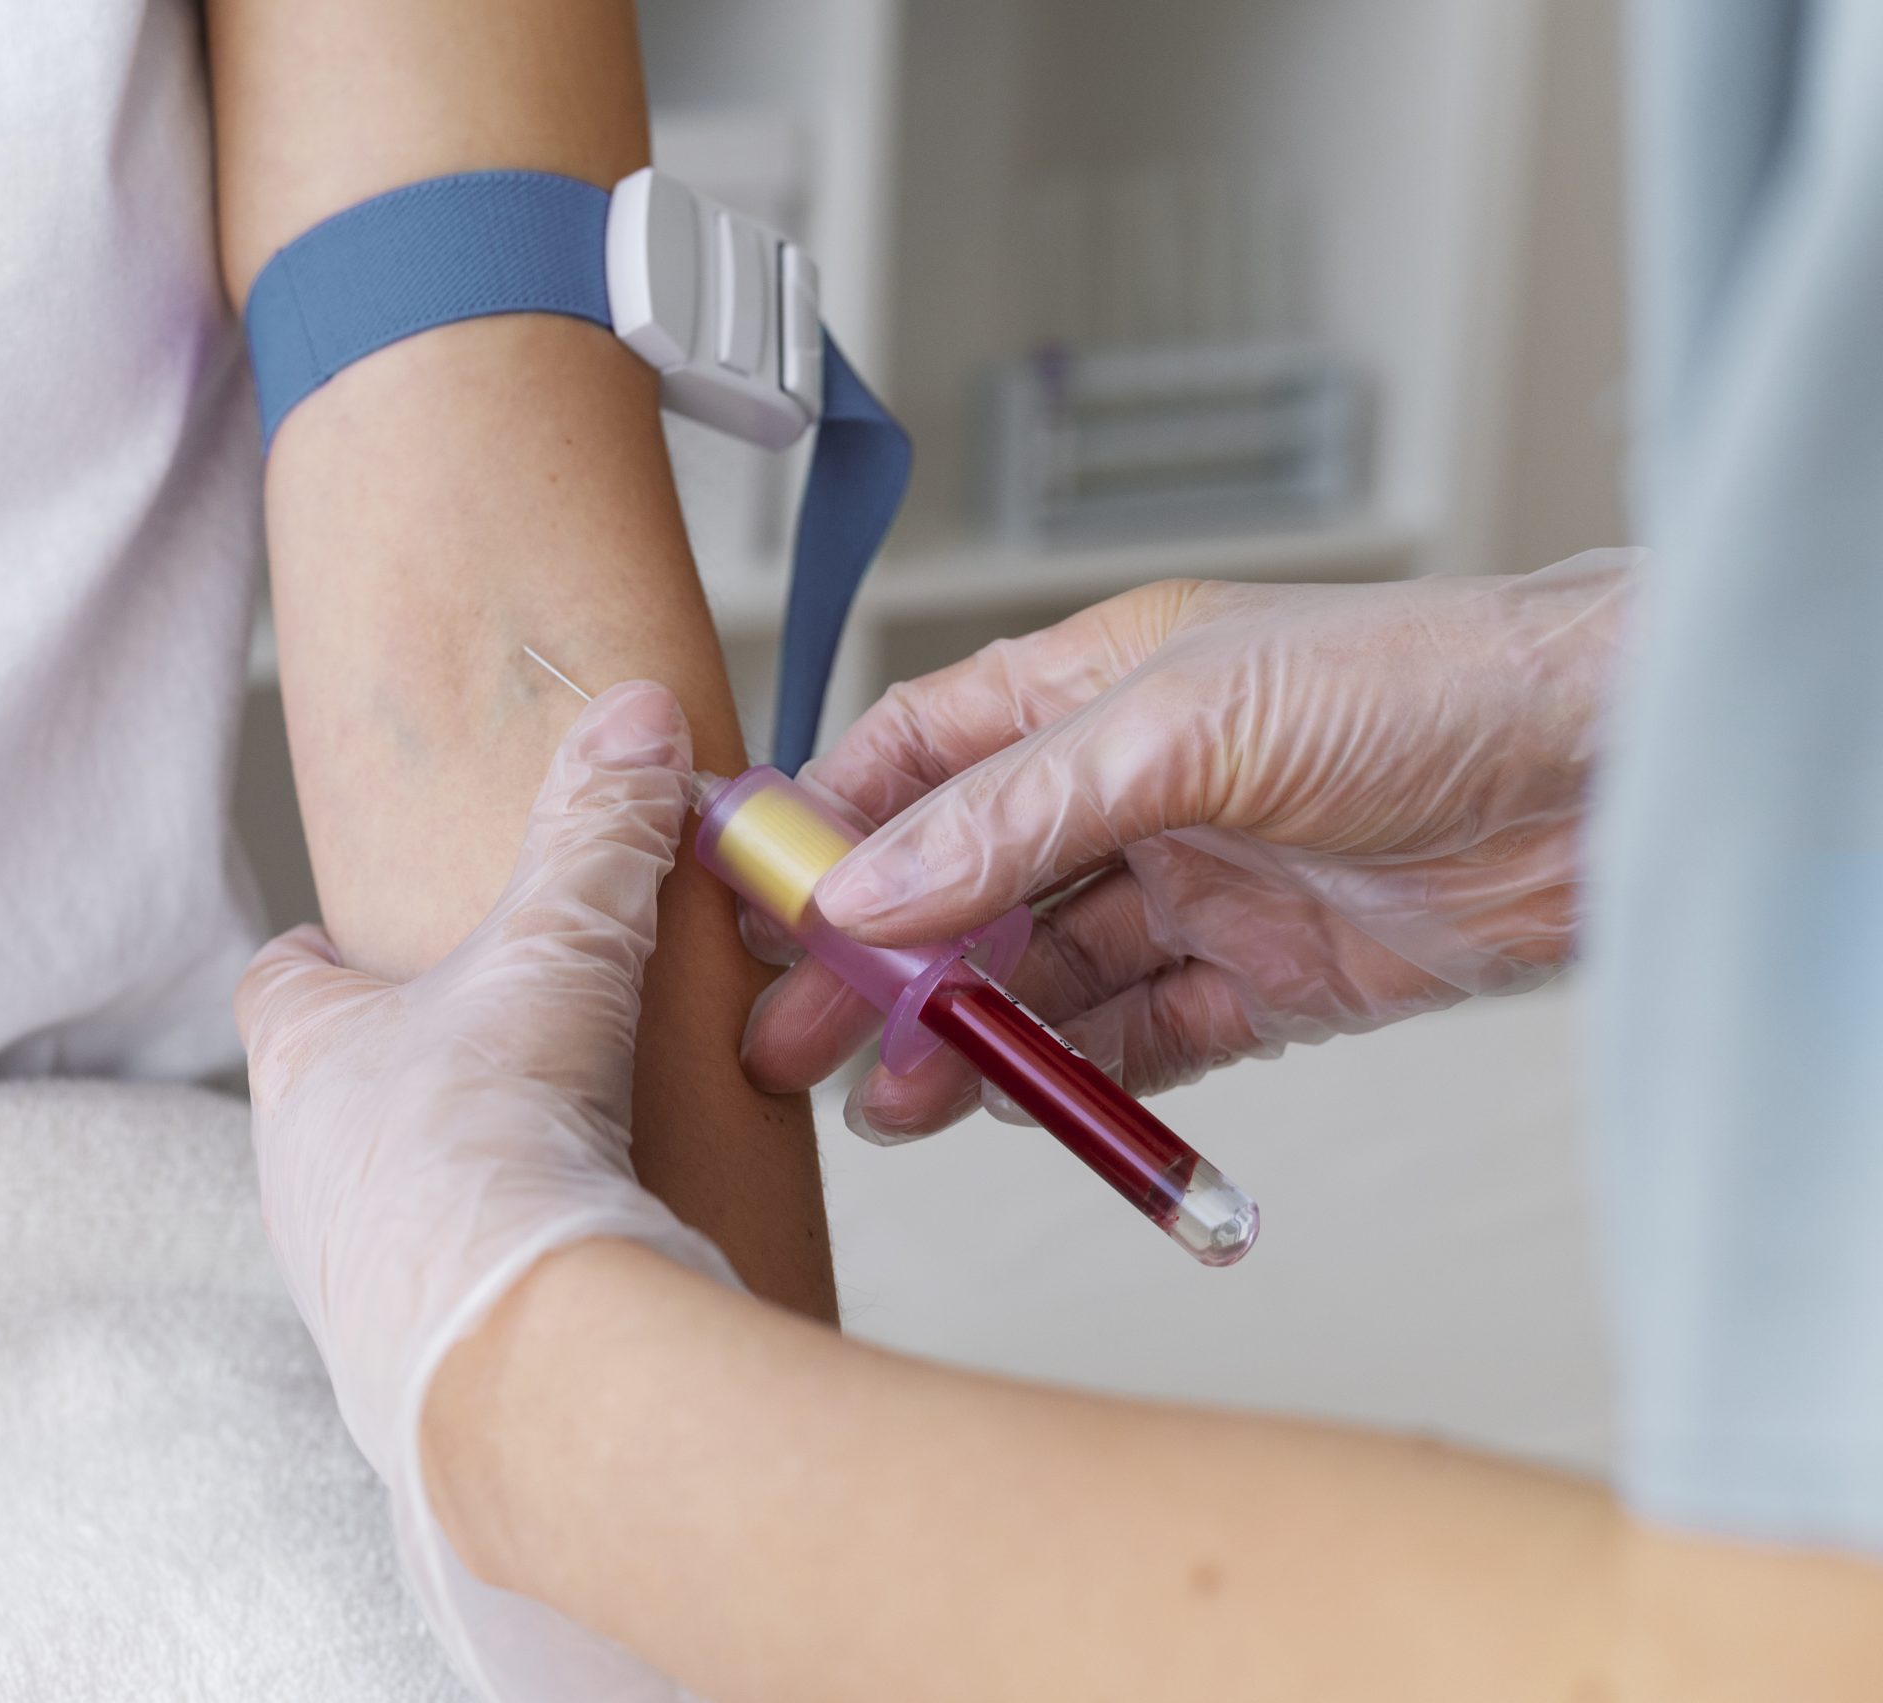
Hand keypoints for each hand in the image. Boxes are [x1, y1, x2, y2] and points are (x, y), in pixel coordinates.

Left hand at [235, 680, 734, 1700]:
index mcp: (302, 1057)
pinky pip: (431, 1303)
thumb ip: (597, 831)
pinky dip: (481, 1279)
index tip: (371, 944)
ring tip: (542, 1166)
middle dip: (401, 1075)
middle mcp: (297, 1173)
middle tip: (493, 1053)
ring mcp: (339, 1280)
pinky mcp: (399, 1367)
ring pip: (374, 1207)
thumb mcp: (557, 949)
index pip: (278, 983)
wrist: (503, 1349)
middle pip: (328, 1098)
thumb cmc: (491, 1138)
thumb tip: (633, 713)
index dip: (324, 957)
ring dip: (441, 1184)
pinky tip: (556, 1270)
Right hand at [742, 552, 1636, 1140]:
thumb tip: (867, 886)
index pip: (919, 753)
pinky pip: (1137, 1039)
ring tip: (888, 1102)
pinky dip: (1070, 1079)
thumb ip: (1014, 814)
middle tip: (791, 1038)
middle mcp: (1132, 789)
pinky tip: (1008, 1106)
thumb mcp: (1184, 730)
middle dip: (874, 962)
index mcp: (1094, 690)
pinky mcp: (1263, 978)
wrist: (1613, 776)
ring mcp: (1195, 886)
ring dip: (960, 1039)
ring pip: (1037, 976)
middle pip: (960, 884)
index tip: (750, 898)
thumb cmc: (1422, 684)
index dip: (829, 822)